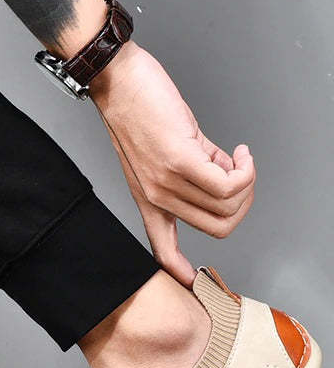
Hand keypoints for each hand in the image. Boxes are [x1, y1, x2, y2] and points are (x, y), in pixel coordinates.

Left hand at [91, 42, 255, 285]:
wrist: (119, 84)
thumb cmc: (140, 112)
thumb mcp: (168, 153)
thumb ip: (197, 171)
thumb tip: (228, 175)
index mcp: (150, 202)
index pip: (162, 251)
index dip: (180, 271)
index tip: (191, 282)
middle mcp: (157, 199)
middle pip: (219, 226)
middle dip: (244, 202)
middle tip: (242, 174)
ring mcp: (167, 182)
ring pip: (228, 206)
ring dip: (247, 181)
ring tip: (238, 158)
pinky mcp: (180, 161)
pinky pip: (228, 184)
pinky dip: (246, 169)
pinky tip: (240, 152)